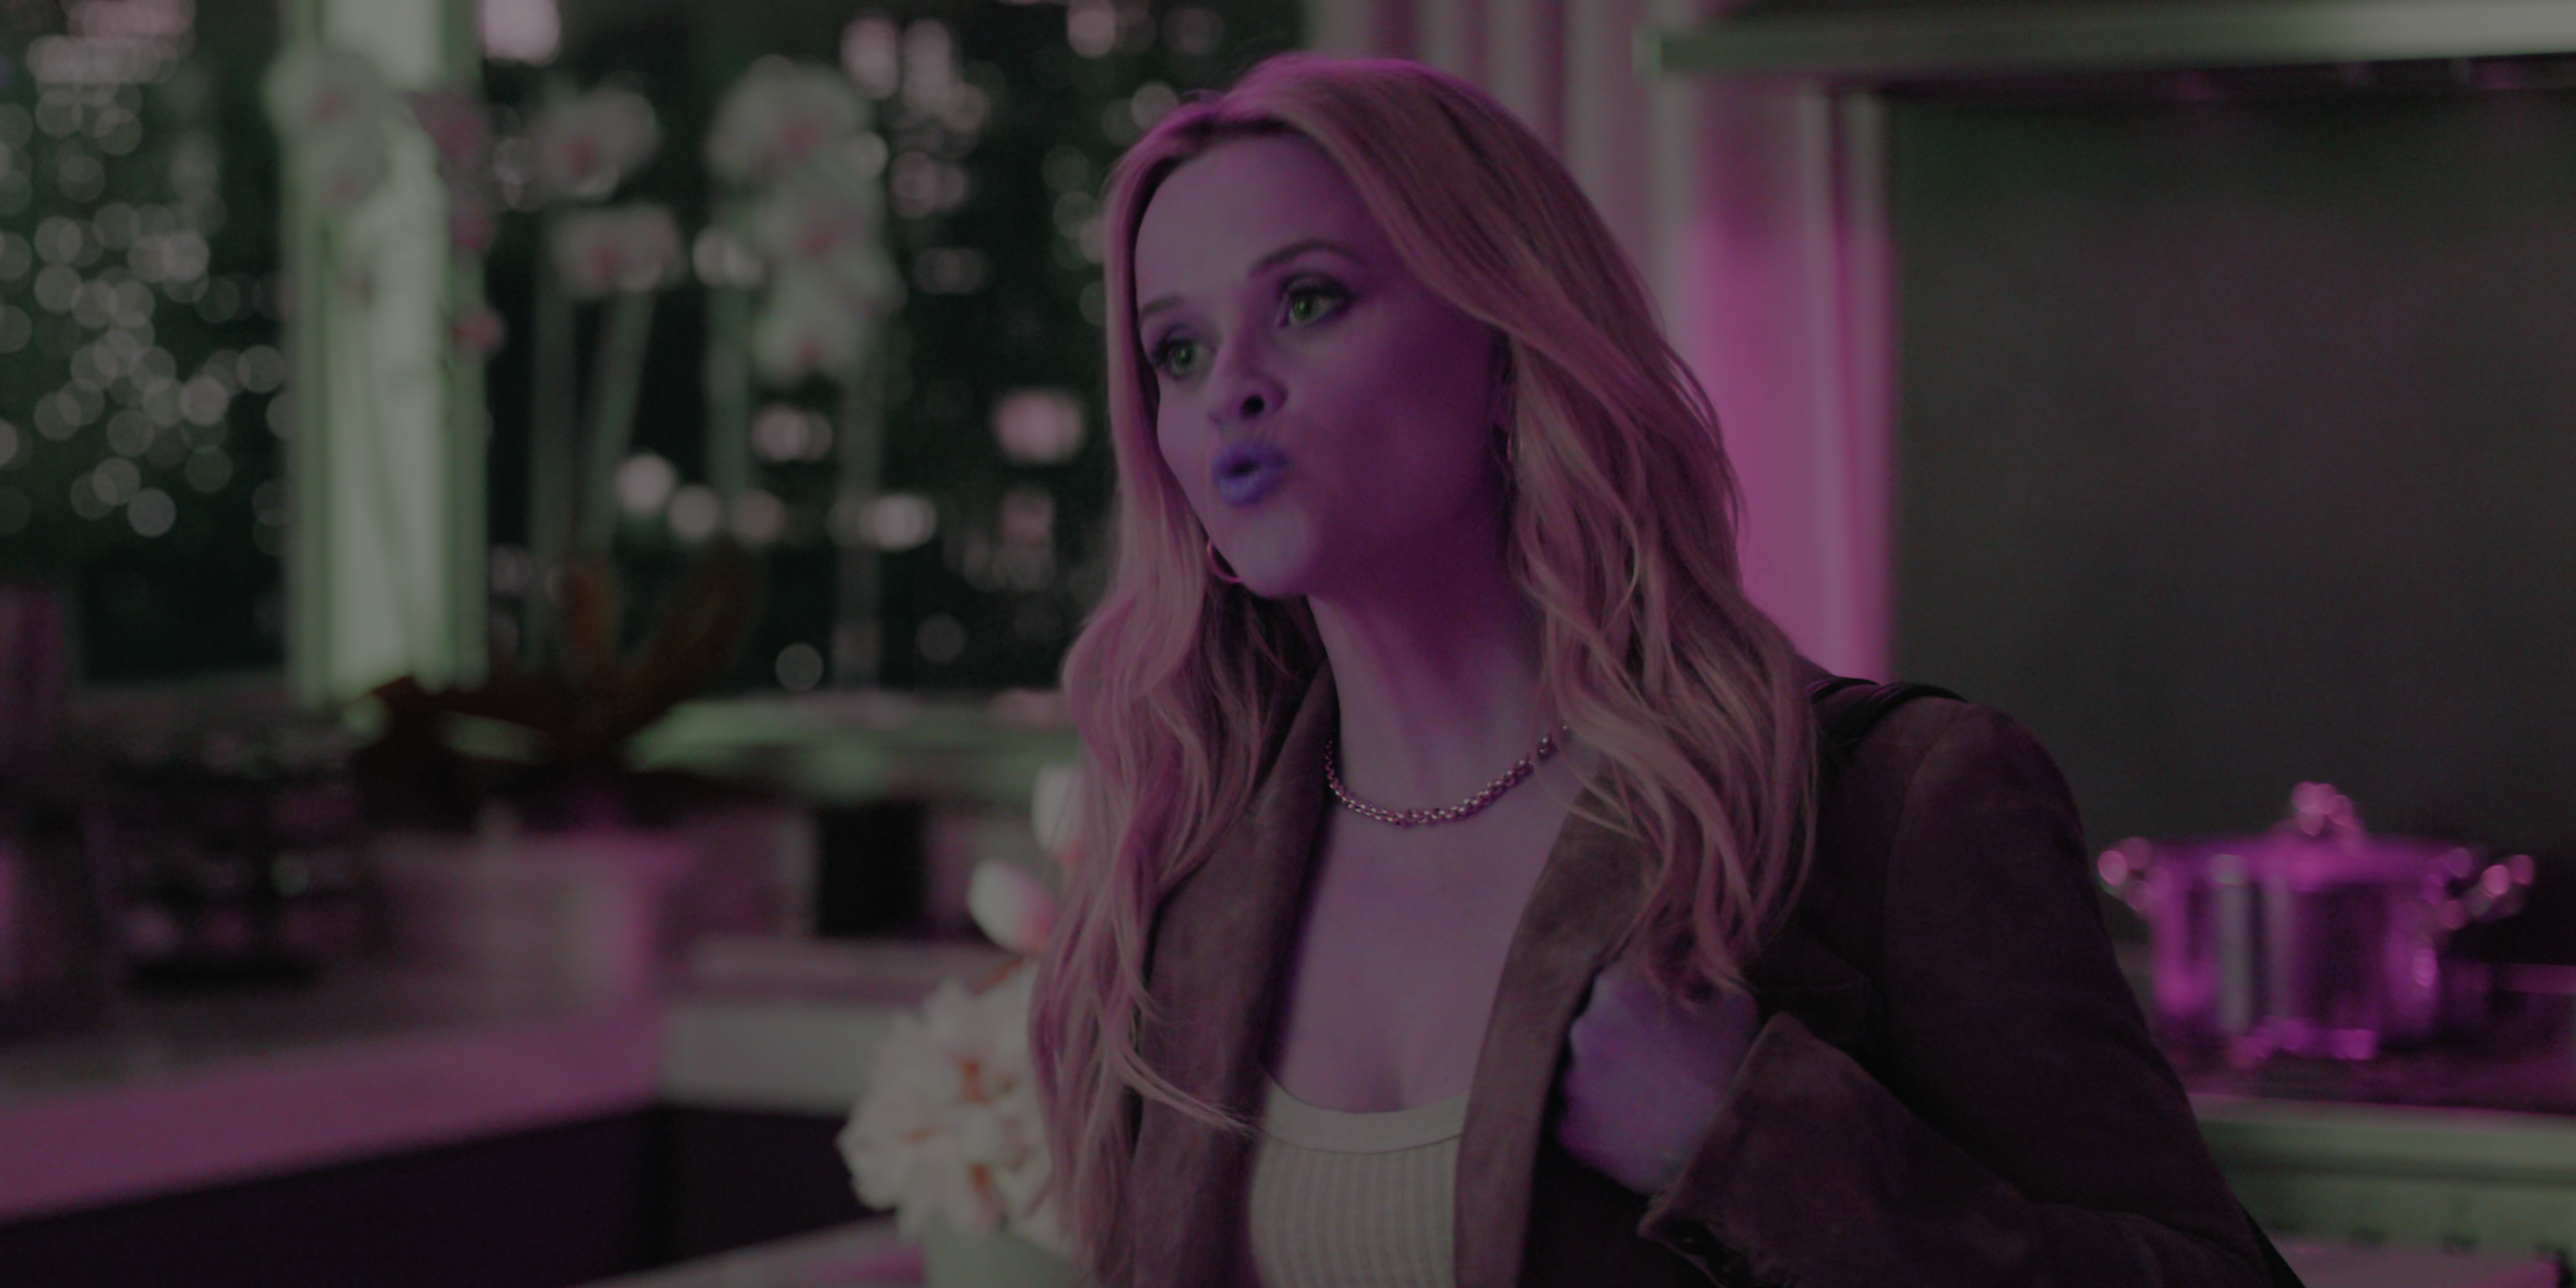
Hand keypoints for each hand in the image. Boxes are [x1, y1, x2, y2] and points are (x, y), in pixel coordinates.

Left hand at [1553, 956, 1760, 1195]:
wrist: (1726, 1141)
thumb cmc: (1732, 1067)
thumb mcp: (1732, 1005)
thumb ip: (1700, 979)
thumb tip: (1686, 977)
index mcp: (1616, 991)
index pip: (1615, 988)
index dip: (1639, 1007)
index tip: (1658, 1026)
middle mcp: (1583, 1030)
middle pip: (1594, 1031)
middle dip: (1618, 1044)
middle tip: (1653, 1067)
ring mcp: (1571, 1083)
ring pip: (1580, 1077)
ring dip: (1603, 1085)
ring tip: (1642, 1101)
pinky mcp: (1570, 1131)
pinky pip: (1573, 1122)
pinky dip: (1594, 1126)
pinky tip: (1626, 1131)